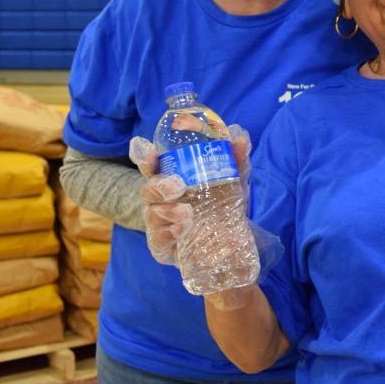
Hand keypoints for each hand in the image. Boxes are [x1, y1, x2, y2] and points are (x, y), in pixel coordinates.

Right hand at [128, 126, 252, 264]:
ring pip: (152, 215)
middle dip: (159, 186)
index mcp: (170, 181)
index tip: (150, 154)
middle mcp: (159, 202)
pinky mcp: (162, 247)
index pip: (151, 167)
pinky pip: (158, 240)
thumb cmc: (223, 207)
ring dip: (168, 212)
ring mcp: (159, 225)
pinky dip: (169, 233)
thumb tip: (239, 136)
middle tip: (178, 186)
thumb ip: (235, 160)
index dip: (145, 158)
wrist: (231, 245)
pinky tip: (182, 229)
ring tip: (187, 213)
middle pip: (148, 190)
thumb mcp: (233, 183)